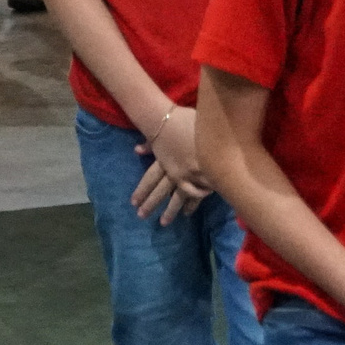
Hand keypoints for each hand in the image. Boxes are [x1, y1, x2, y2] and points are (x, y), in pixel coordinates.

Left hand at [129, 106, 211, 223]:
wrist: (210, 125)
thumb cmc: (187, 121)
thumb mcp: (166, 130)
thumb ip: (151, 143)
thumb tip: (137, 150)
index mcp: (164, 159)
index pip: (149, 178)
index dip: (141, 190)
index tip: (133, 202)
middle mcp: (175, 171)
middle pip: (160, 191)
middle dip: (151, 204)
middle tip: (141, 217)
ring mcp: (190, 177)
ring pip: (177, 197)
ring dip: (170, 210)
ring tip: (163, 223)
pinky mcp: (205, 179)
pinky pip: (197, 195)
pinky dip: (192, 204)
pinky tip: (187, 213)